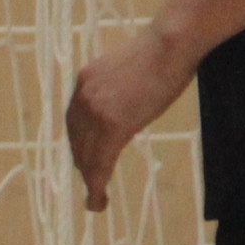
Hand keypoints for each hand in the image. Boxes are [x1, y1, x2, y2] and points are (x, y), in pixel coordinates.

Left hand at [65, 24, 197, 210]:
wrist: (170, 44)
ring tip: (96, 197)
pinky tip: (98, 201)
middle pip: (76, 140)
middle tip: (92, 183)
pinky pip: (100, 163)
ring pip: (85, 155)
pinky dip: (96, 185)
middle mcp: (83, 95)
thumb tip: (123, 105)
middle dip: (83, 163)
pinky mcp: (113, 124)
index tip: (85, 159)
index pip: (74, 121)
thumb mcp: (127, 70)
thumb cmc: (161, 52)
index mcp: (85, 80)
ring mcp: (95, 110)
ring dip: (89, 179)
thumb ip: (117, 89)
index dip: (79, 143)